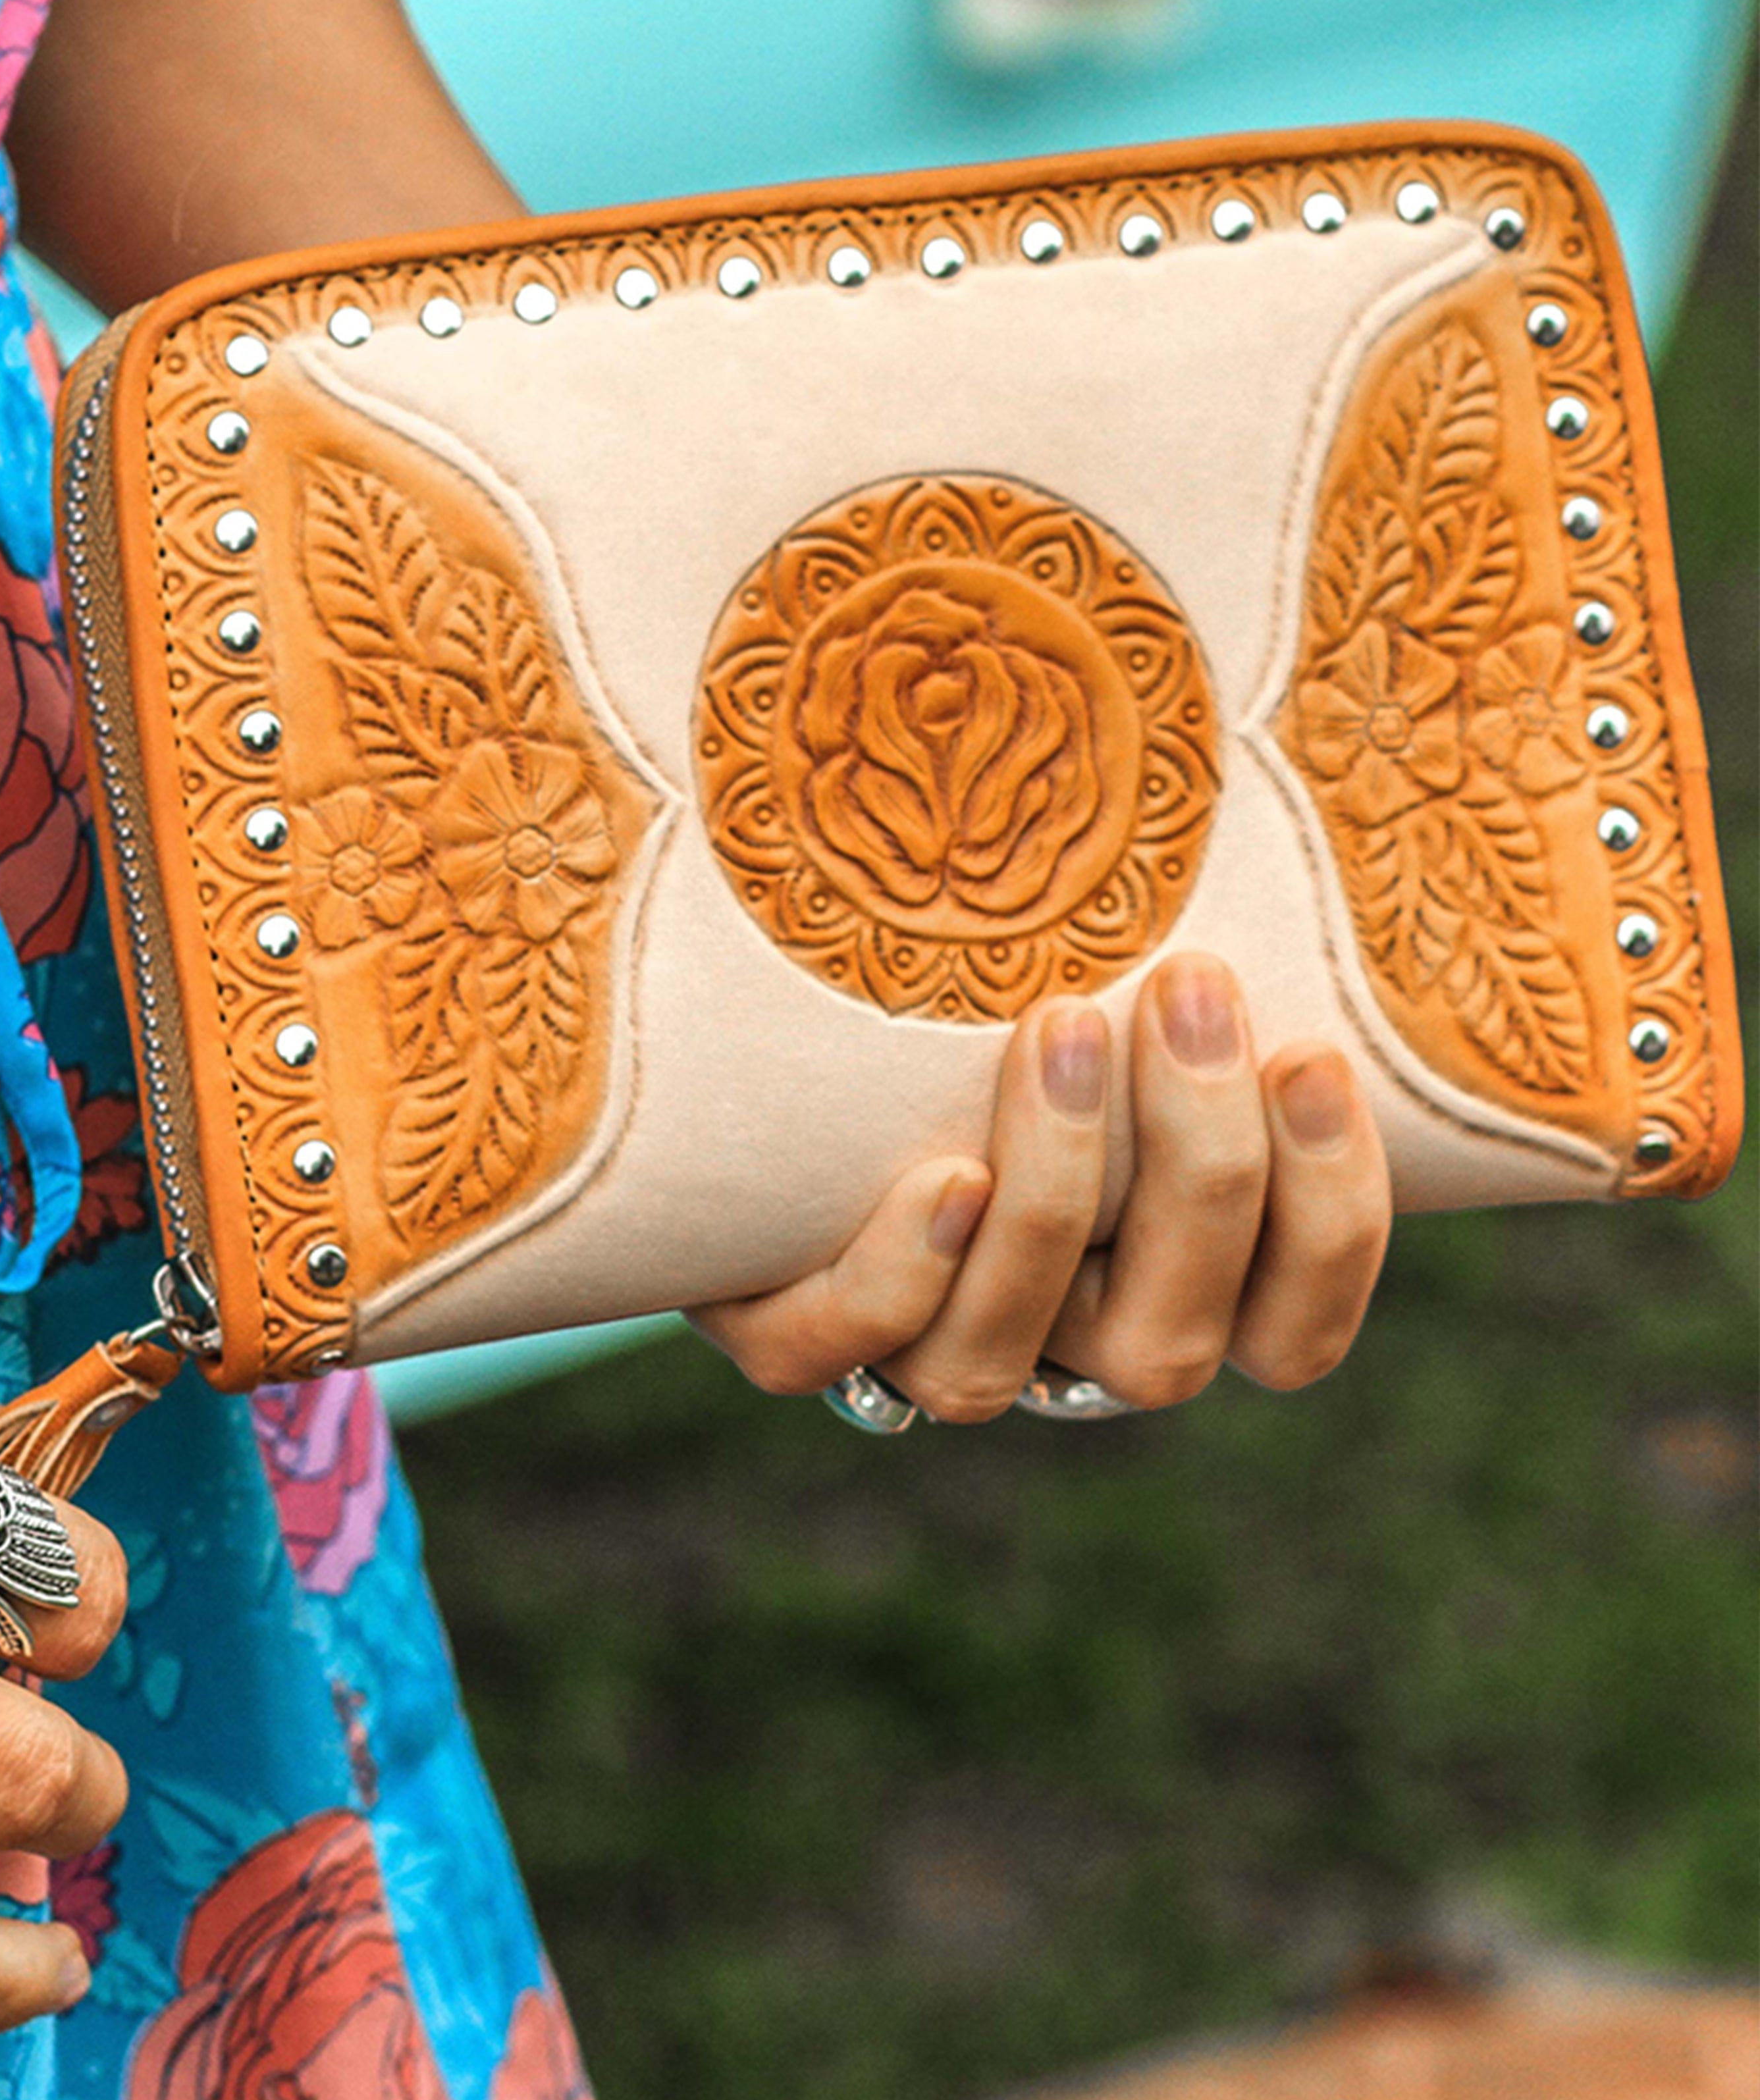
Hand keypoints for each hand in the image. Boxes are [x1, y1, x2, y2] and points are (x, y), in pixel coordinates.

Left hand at [690, 954, 1391, 1421]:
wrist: (770, 1054)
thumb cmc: (999, 987)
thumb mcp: (1119, 975)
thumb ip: (1205, 952)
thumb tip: (1305, 733)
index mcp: (1163, 1287)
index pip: (1291, 1339)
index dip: (1330, 1226)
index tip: (1314, 1057)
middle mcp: (1047, 1347)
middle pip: (1161, 1353)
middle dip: (1200, 1171)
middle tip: (1193, 990)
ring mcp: (911, 1343)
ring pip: (997, 1366)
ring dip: (1053, 1199)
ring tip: (1062, 1025)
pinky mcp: (782, 1328)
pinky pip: (830, 1360)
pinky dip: (895, 1277)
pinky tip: (939, 1174)